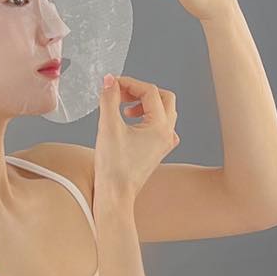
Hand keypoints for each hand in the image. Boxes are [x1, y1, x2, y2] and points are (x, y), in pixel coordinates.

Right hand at [94, 75, 178, 205]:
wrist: (115, 195)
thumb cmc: (114, 167)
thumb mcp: (108, 127)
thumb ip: (109, 100)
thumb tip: (109, 81)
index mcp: (161, 127)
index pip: (150, 92)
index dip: (130, 83)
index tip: (111, 84)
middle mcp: (168, 134)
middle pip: (164, 98)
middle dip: (141, 92)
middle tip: (121, 94)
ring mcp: (165, 143)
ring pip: (164, 112)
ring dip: (144, 105)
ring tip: (123, 110)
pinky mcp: (158, 151)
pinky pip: (160, 127)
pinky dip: (147, 119)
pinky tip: (130, 124)